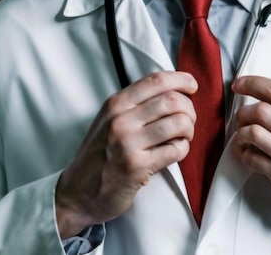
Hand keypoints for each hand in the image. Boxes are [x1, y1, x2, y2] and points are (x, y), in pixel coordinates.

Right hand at [56, 71, 196, 237]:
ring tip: (183, 136)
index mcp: (116, 103)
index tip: (192, 86)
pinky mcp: (137, 167)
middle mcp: (121, 119)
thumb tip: (174, 87)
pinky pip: (175, 150)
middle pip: (172, 100)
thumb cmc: (101, 152)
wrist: (78, 191)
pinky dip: (183, 149)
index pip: (157, 80)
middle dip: (189, 108)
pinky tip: (175, 151)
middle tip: (188, 119)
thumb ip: (136, 102)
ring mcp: (128, 143)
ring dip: (189, 129)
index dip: (181, 79)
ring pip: (178, 123)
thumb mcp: (110, 118)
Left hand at [232, 75, 270, 248]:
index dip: (252, 83)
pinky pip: (253, 158)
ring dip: (240, 134)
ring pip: (254, 132)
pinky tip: (247, 155)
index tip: (238, 84)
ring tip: (243, 139)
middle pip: (261, 110)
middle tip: (241, 120)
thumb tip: (258, 95)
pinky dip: (243, 155)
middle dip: (243, 113)